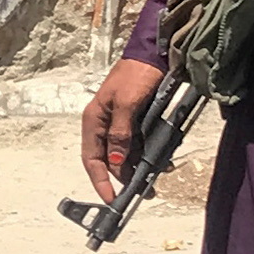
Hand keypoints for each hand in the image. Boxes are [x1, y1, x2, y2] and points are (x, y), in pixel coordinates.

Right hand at [82, 54, 163, 195]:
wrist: (153, 55)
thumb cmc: (135, 75)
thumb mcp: (127, 104)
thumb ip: (121, 134)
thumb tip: (117, 161)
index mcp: (94, 121)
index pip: (92, 159)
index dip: (100, 181)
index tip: (110, 198)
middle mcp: (104, 125)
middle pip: (110, 160)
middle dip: (124, 178)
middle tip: (142, 192)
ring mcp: (119, 124)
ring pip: (125, 155)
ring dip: (138, 168)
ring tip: (154, 181)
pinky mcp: (134, 121)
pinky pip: (138, 144)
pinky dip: (147, 155)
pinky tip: (161, 161)